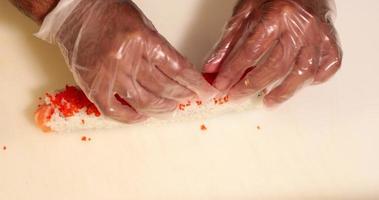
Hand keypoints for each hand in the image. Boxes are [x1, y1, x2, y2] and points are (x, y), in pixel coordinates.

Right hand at [50, 0, 215, 122]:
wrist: (75, 10)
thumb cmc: (109, 12)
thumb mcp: (144, 24)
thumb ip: (160, 50)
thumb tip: (178, 74)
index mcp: (143, 40)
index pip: (178, 69)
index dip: (195, 84)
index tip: (205, 93)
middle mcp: (127, 59)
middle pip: (164, 87)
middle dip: (182, 96)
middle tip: (188, 99)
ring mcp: (109, 75)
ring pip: (144, 102)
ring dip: (162, 108)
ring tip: (171, 108)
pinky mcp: (93, 86)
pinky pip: (115, 111)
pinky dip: (131, 118)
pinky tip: (142, 116)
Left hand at [204, 0, 341, 105]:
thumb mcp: (246, 11)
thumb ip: (229, 40)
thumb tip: (213, 68)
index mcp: (277, 14)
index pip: (250, 51)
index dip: (233, 71)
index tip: (221, 85)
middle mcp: (302, 26)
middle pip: (275, 66)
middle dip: (251, 86)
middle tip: (237, 96)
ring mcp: (320, 36)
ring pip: (302, 73)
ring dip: (283, 92)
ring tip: (267, 102)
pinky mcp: (332, 43)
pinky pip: (326, 69)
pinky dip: (311, 81)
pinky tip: (296, 84)